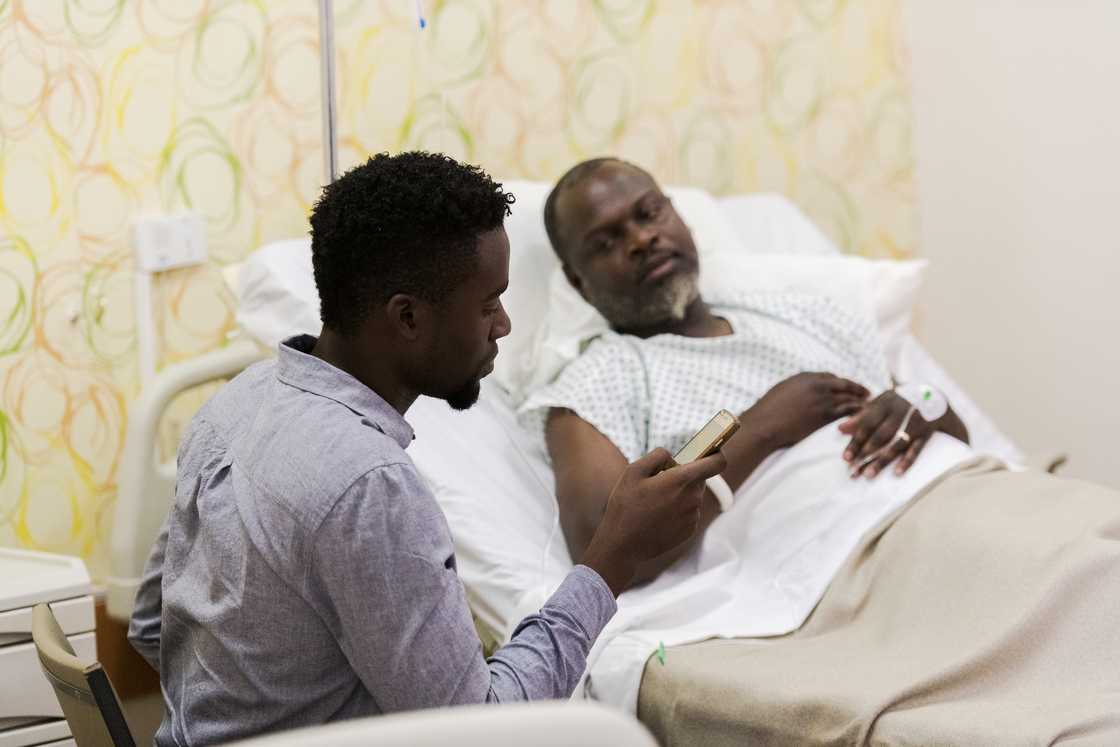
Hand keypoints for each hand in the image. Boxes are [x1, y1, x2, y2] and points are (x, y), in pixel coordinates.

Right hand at [581, 447, 726, 595]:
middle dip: (684, 476)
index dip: (716, 454)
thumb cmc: (626, 506)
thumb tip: (672, 456)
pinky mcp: (690, 530)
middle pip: (700, 478)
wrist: (623, 545)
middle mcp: (693, 498)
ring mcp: (693, 516)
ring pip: (693, 496)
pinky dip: (678, 510)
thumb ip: (657, 456)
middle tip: (660, 482)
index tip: (710, 451)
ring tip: (654, 502)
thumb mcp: (634, 471)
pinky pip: (689, 512)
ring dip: (680, 494)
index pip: (717, 462)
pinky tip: (658, 516)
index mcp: (682, 480)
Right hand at [744, 372, 869, 449]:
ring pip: (848, 397)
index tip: (848, 386)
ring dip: (861, 401)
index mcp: (805, 377)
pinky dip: (858, 412)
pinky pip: (847, 411)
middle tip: (868, 393)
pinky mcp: (825, 414)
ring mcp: (822, 399)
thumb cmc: (768, 410)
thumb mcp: (781, 390)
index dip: (841, 382)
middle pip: (844, 384)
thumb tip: (800, 391)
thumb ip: (796, 388)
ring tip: (871, 406)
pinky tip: (864, 417)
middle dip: (857, 388)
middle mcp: (817, 385)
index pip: (830, 377)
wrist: (766, 423)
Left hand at [839, 391, 934, 477]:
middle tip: (852, 469)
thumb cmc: (900, 401)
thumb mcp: (882, 401)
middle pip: (880, 436)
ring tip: (868, 474)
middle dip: (865, 453)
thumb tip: (840, 429)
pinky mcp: (926, 433)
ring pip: (896, 444)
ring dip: (882, 460)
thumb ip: (862, 414)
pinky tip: (897, 473)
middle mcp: (900, 413)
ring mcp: (915, 423)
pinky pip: (917, 449)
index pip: (867, 424)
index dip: (855, 441)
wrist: (935, 397)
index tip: (845, 457)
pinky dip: (907, 460)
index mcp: (886, 403)